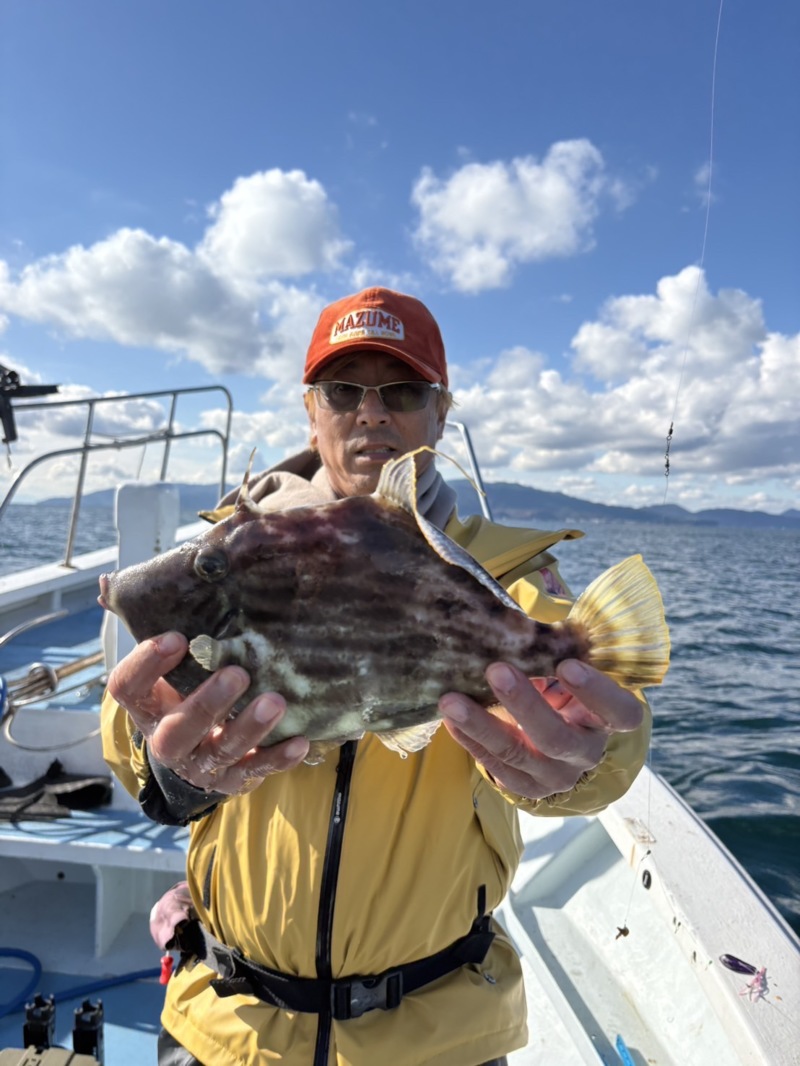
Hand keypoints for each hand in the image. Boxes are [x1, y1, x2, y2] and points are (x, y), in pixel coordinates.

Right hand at [106, 631, 309, 793]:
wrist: (195, 758)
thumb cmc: (182, 694)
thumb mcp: (165, 669)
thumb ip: (152, 628)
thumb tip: (110, 583)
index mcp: (147, 707)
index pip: (127, 688)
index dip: (147, 664)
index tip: (177, 637)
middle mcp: (167, 740)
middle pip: (178, 729)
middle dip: (206, 702)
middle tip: (238, 674)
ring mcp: (201, 763)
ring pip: (222, 751)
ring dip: (250, 727)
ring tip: (276, 701)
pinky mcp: (234, 779)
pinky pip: (257, 771)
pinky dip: (279, 758)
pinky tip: (301, 741)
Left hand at [438, 660, 642, 800]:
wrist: (557, 734)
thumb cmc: (563, 689)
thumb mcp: (569, 672)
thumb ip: (555, 655)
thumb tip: (517, 628)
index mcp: (607, 720)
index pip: (619, 712)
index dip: (597, 692)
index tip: (567, 665)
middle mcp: (585, 753)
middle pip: (556, 737)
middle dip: (523, 704)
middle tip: (495, 671)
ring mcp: (556, 776)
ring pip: (518, 755)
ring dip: (482, 725)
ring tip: (451, 701)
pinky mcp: (527, 788)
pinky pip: (496, 767)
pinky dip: (471, 741)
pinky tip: (451, 720)